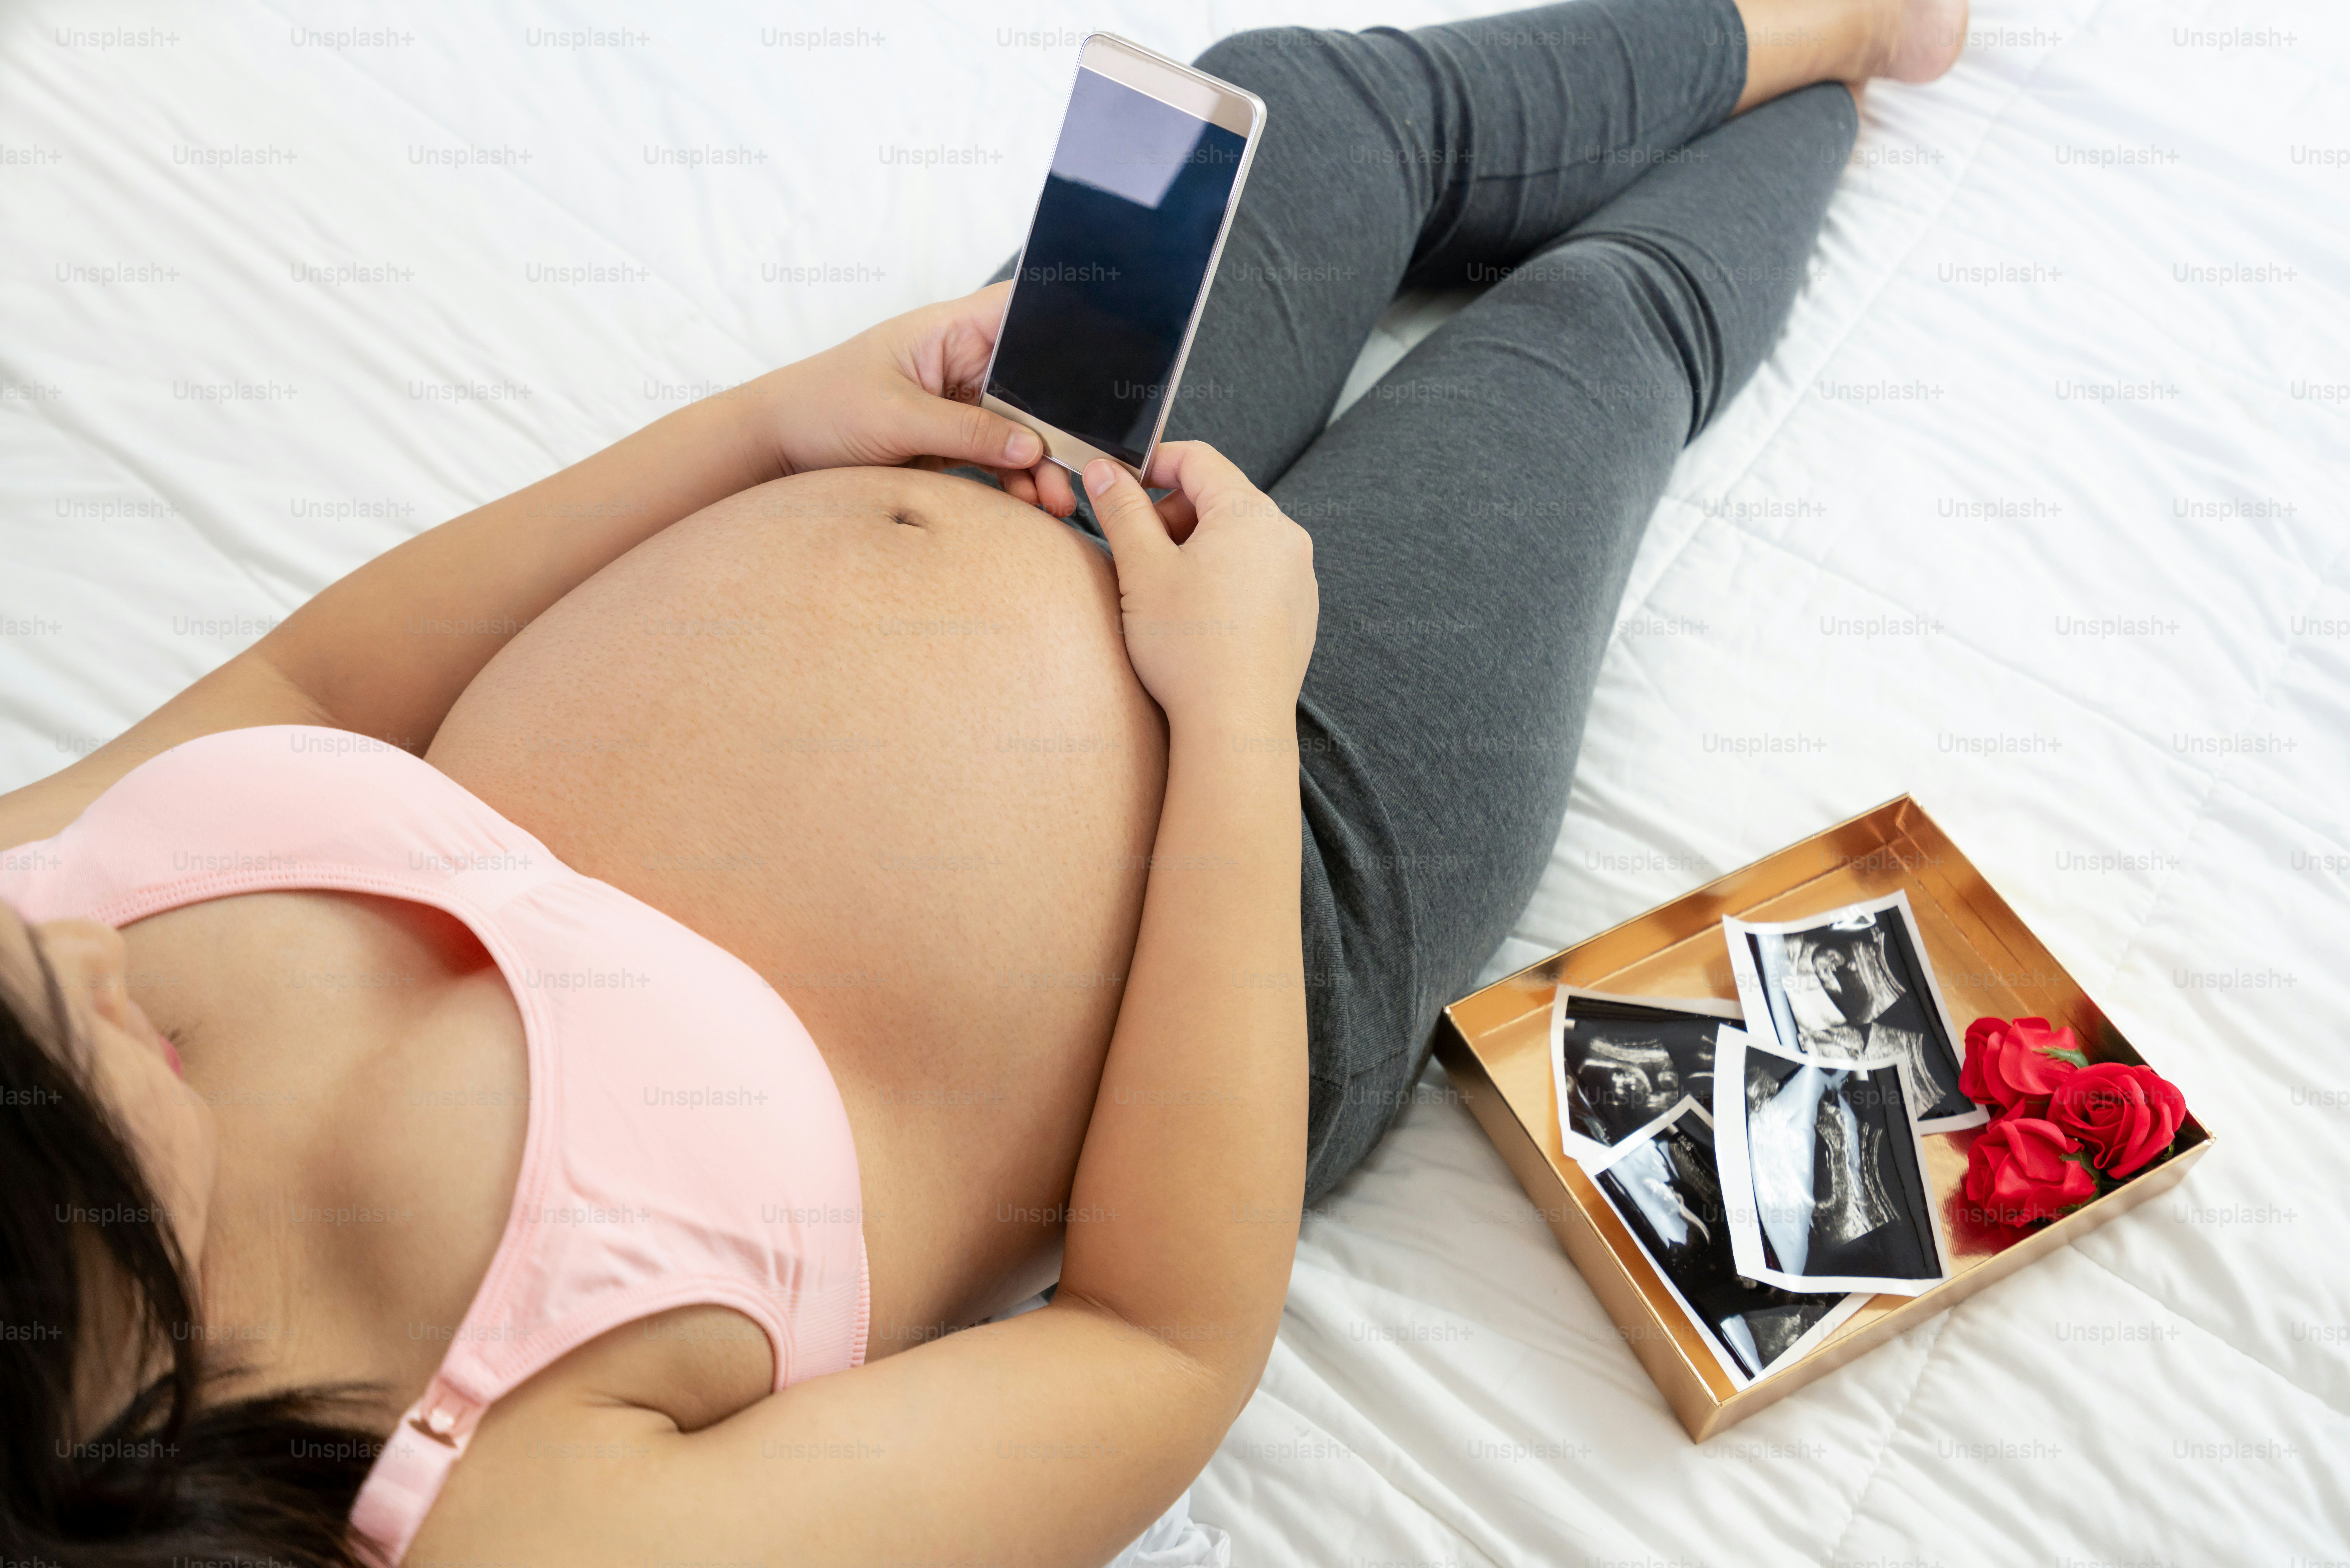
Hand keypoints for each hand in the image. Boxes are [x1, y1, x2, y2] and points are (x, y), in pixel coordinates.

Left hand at [756, 281, 1079, 514]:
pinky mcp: (953, 443)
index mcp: (949, 330)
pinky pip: (999, 459)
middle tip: (1086, 464)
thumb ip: (967, 432)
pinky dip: (1018, 482)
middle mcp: (962, 361)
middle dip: (1062, 423)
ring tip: (1059, 502)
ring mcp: (960, 404)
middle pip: (1036, 382)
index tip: (1105, 365)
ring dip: (1044, 464)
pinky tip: (1034, 504)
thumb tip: (1032, 448)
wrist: (774, 449)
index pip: (1023, 310)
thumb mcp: (896, 419)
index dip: (1067, 326)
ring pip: (1022, 428)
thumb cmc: (821, 409)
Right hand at [1083, 443, 1317, 729]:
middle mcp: (1285, 537)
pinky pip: (1254, 574)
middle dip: (1171, 514)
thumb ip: (1122, 510)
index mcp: (1250, 513)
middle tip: (1138, 550)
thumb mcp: (1142, 568)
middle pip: (1219, 497)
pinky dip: (1221, 578)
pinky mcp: (1298, 611)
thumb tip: (1106, 473)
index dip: (1152, 463)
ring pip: (1236, 538)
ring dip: (1194, 548)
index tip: (1120, 486)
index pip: (1197, 459)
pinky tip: (1196, 617)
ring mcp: (1297, 576)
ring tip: (1163, 589)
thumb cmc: (1188, 647)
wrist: (1235, 723)